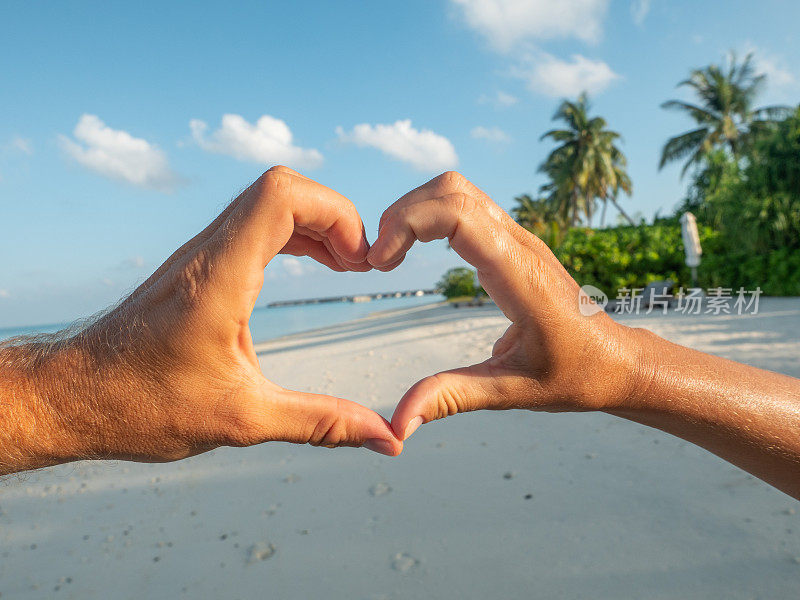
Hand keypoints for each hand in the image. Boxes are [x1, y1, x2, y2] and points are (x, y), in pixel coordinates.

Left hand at [33, 166, 401, 466]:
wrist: (74, 397)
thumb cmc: (142, 405)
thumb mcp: (242, 420)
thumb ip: (319, 423)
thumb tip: (383, 438)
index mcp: (219, 278)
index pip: (280, 195)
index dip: (335, 213)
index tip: (357, 262)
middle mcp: (208, 253)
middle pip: (282, 188)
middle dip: (335, 217)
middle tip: (358, 265)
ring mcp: (200, 255)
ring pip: (268, 202)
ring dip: (316, 224)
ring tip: (346, 266)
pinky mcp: (198, 266)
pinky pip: (255, 225)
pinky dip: (294, 235)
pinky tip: (313, 266)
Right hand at [367, 172, 643, 439]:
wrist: (618, 360)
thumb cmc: (575, 375)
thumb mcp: (512, 391)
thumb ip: (452, 398)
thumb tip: (398, 423)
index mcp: (519, 274)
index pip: (457, 214)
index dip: (407, 225)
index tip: (380, 264)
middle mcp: (519, 245)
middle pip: (451, 190)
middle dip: (403, 213)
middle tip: (378, 260)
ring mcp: (519, 239)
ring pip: (458, 191)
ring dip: (415, 211)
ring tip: (390, 254)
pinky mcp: (513, 244)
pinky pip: (466, 207)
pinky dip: (430, 216)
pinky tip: (413, 250)